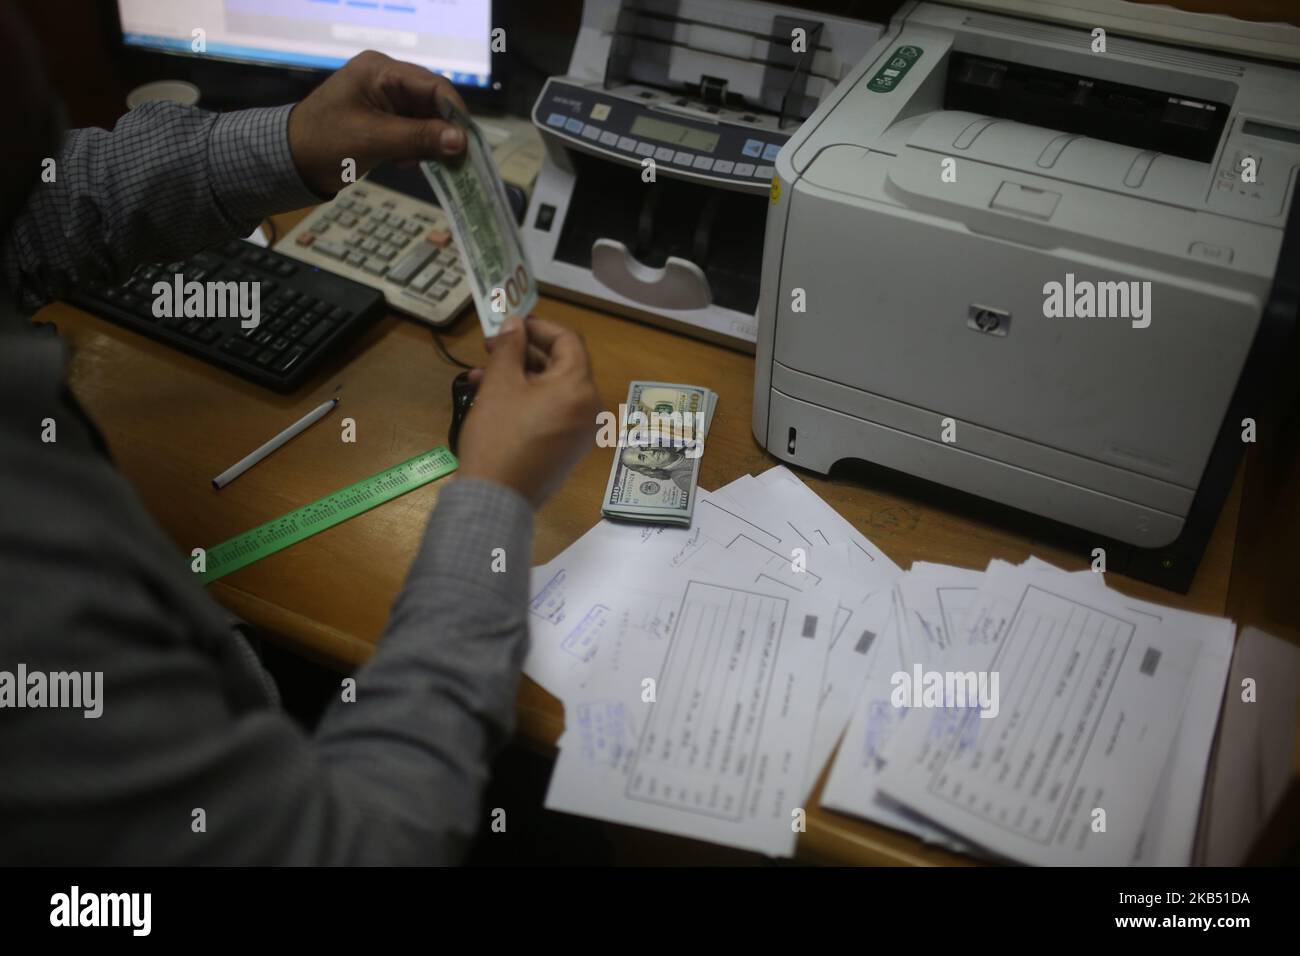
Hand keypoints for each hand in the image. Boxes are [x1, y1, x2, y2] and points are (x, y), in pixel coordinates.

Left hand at [287, 50, 467, 195]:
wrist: (290, 162)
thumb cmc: (324, 143)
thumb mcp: (373, 139)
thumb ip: (419, 138)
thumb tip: (461, 141)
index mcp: (380, 71)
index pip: (433, 85)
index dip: (455, 113)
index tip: (468, 144)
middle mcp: (387, 80)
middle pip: (433, 102)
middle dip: (443, 131)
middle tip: (454, 161)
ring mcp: (386, 100)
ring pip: (427, 120)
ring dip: (429, 143)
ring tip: (415, 163)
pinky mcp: (385, 121)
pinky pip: (415, 132)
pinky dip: (416, 149)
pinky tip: (403, 162)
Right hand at [456, 317, 601, 508]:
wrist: (495, 500)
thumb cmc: (499, 435)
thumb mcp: (500, 384)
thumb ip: (510, 347)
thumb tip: (516, 324)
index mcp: (580, 388)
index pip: (567, 340)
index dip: (538, 326)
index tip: (510, 324)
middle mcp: (589, 408)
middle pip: (560, 365)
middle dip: (523, 353)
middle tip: (489, 348)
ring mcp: (581, 433)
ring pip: (551, 390)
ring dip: (518, 377)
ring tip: (479, 376)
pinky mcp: (567, 450)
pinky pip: (551, 413)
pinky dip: (526, 400)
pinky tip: (492, 399)